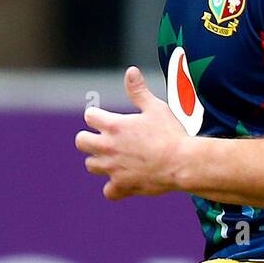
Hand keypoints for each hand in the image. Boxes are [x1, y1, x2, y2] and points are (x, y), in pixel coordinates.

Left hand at [74, 66, 187, 200]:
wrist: (182, 162)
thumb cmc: (170, 133)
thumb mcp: (155, 107)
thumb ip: (138, 91)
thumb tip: (130, 71)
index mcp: (113, 126)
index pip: (89, 116)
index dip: (96, 115)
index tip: (105, 118)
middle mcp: (107, 147)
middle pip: (81, 142)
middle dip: (88, 139)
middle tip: (103, 138)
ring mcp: (113, 168)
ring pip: (91, 166)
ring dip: (99, 161)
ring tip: (114, 158)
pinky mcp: (122, 186)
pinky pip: (108, 191)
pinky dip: (114, 187)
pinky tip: (124, 181)